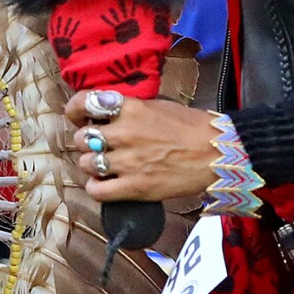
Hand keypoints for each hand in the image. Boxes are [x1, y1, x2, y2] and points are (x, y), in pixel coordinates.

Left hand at [66, 90, 217, 204]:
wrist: (217, 153)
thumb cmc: (192, 127)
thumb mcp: (158, 105)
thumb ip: (129, 109)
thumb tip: (105, 114)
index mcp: (131, 108)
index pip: (86, 103)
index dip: (75, 110)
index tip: (77, 116)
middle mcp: (124, 133)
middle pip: (82, 138)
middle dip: (87, 142)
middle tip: (100, 145)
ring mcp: (128, 162)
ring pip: (86, 163)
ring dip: (92, 164)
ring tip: (105, 165)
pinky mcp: (135, 187)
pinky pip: (97, 190)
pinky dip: (96, 188)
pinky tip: (105, 184)